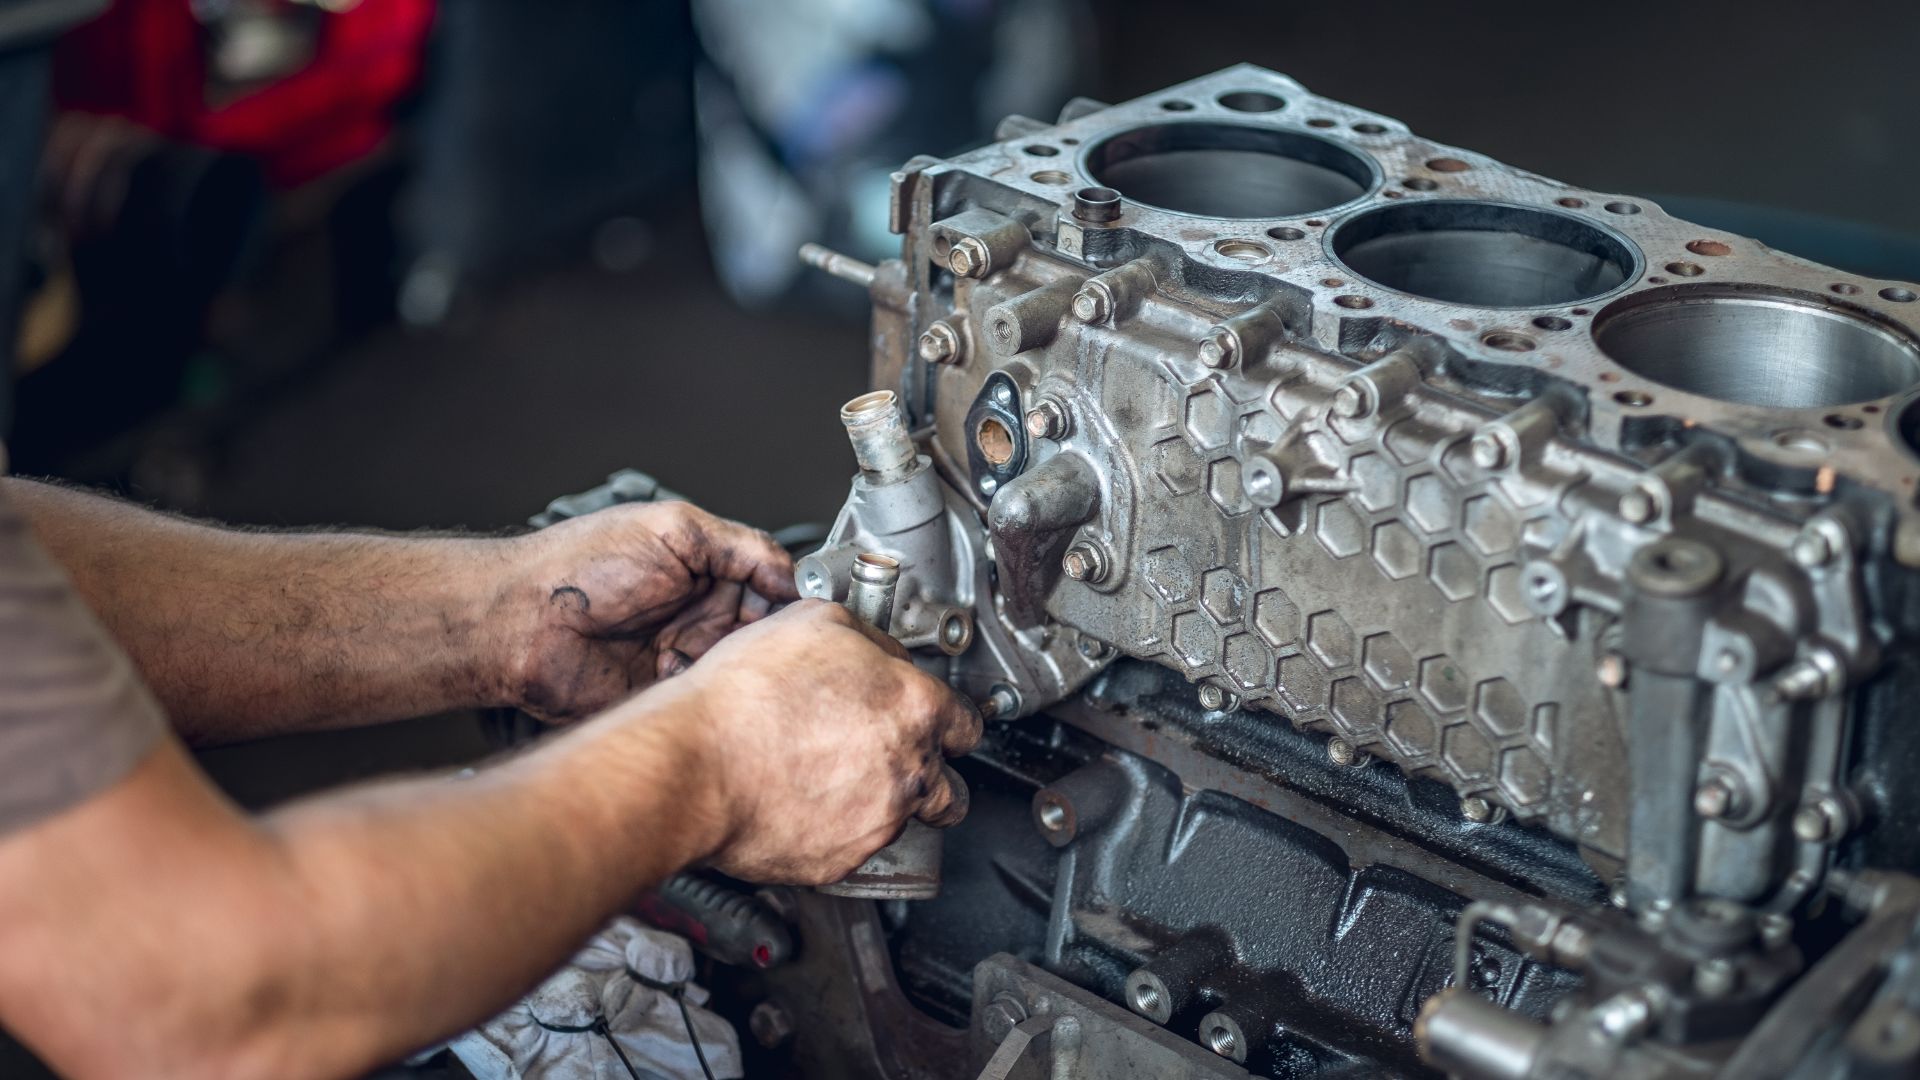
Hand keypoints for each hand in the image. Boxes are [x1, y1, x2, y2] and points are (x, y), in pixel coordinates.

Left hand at [498, 502, 797, 721]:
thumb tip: (794, 572)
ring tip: (723, 656)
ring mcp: (682, 655)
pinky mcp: (665, 695)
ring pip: (741, 670)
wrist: (522, 623)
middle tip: (767, 638)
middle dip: (769, 637)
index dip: (790, 598)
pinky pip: (708, 700)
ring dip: (740, 667)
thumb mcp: (674, 530)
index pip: (771, 586)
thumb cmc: (581, 566)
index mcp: (704, 570)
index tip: (807, 609)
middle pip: (763, 632)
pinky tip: (699, 680)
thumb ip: (741, 545)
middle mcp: (698, 613)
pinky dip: (712, 694)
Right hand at [658, 601, 981, 885]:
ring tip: (837, 784)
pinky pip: (854, 850)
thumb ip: (869, 640)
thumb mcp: (816, 622)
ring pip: (903, 820)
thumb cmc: (745, 693)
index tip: (934, 724)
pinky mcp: (841, 861)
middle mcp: (909, 770)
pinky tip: (802, 805)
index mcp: (914, 707)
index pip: (967, 723)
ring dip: (883, 804)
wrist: (694, 762)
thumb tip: (882, 652)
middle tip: (893, 761)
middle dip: (930, 776)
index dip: (948, 722)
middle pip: (949, 786)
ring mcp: (878, 821)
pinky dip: (835, 832)